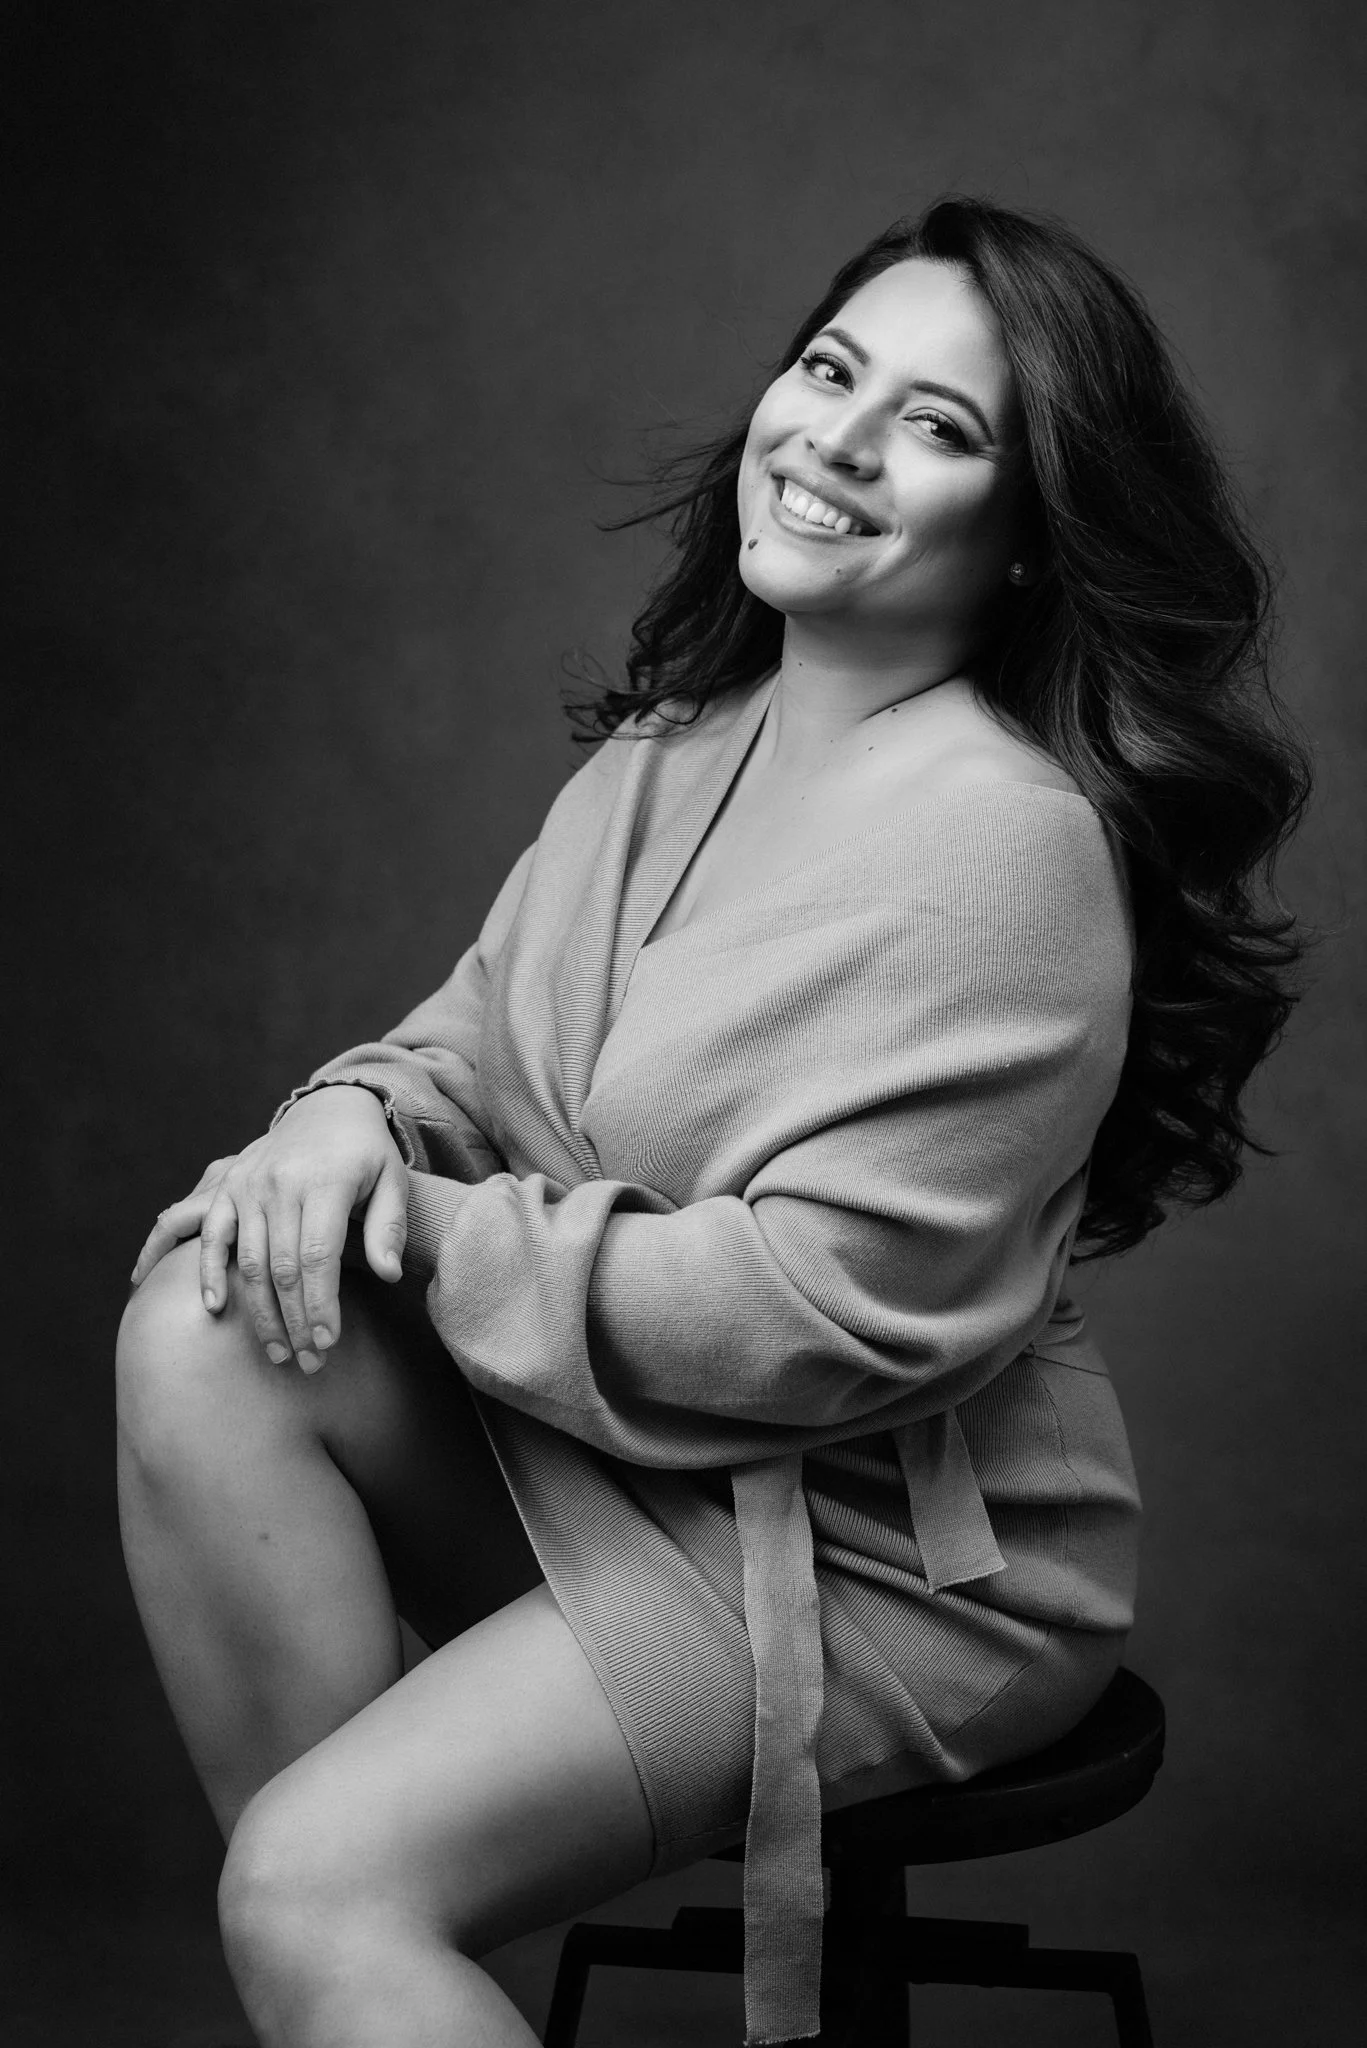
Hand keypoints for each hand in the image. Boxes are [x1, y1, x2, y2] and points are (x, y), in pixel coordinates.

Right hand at [130, 1086, 407, 1370]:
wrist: (329, 1107)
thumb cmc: (367, 1153)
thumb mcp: (392, 1180)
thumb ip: (390, 1226)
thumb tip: (389, 1274)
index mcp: (325, 1181)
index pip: (318, 1256)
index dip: (320, 1303)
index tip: (327, 1343)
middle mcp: (281, 1183)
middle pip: (283, 1267)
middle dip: (295, 1320)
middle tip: (308, 1362)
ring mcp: (248, 1184)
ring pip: (249, 1260)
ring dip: (260, 1312)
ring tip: (278, 1351)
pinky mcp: (228, 1187)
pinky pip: (211, 1235)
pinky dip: (208, 1272)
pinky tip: (214, 1309)